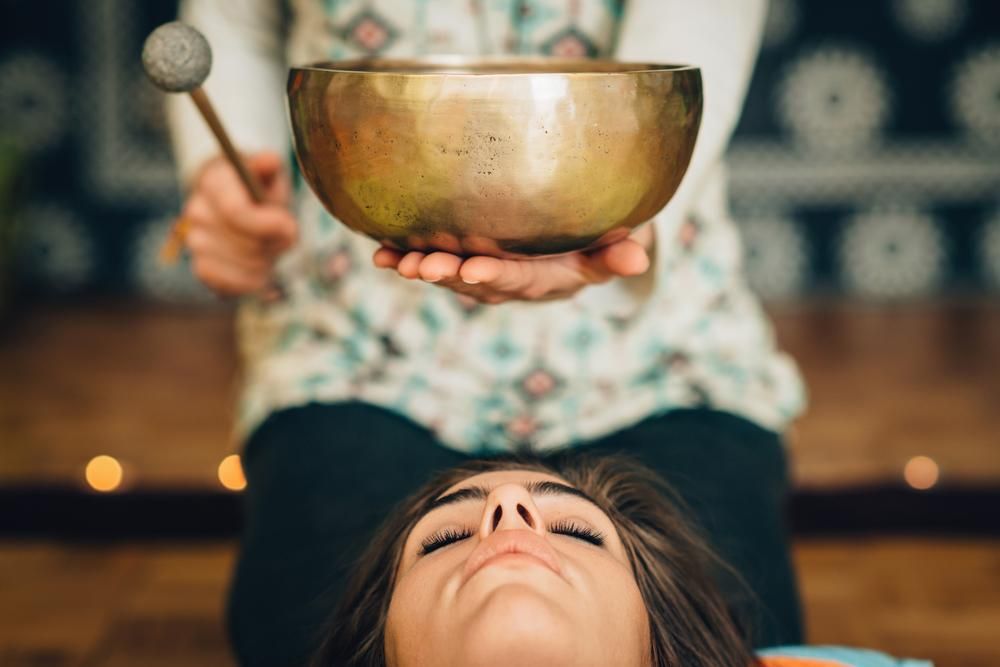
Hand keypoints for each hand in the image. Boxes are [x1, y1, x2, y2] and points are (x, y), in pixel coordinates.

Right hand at [181, 151, 296, 295]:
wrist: (239, 204)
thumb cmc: (258, 187)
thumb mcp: (268, 171)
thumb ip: (270, 166)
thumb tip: (268, 161)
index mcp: (213, 181)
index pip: (236, 212)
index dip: (268, 225)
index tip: (289, 225)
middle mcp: (196, 211)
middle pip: (244, 244)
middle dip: (273, 244)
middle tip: (282, 235)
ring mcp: (194, 241)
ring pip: (240, 266)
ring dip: (265, 263)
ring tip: (269, 248)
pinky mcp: (201, 268)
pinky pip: (227, 286)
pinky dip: (251, 281)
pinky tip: (259, 268)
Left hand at [372, 225, 653, 303]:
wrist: (576, 247)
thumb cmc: (598, 238)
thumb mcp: (614, 245)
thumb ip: (618, 254)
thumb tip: (639, 259)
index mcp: (546, 278)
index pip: (520, 279)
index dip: (496, 275)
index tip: (473, 269)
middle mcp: (511, 282)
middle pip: (476, 282)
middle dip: (447, 274)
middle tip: (420, 267)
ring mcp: (485, 273)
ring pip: (450, 276)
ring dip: (421, 269)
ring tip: (394, 263)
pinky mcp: (465, 261)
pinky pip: (433, 264)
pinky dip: (403, 259)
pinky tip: (377, 254)